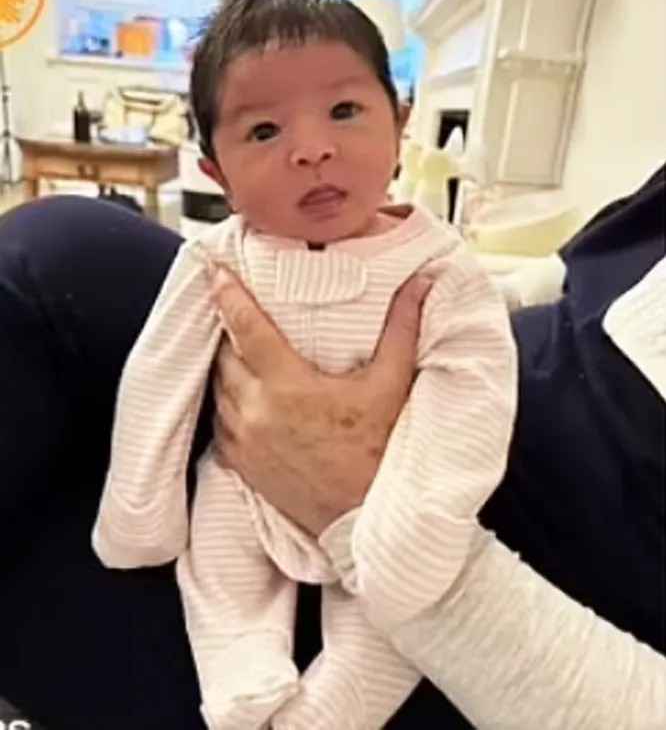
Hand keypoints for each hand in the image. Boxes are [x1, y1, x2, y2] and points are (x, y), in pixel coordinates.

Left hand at [212, 267, 431, 535]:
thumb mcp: (391, 387)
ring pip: (218, 388)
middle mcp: (257, 411)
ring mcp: (245, 440)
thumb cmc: (378, 454)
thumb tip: (418, 285)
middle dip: (228, 329)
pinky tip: (244, 396)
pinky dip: (227, 401)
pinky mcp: (242, 465)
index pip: (246, 327)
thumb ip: (401, 330)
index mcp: (289, 386)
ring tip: (240, 349)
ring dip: (226, 365)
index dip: (227, 292)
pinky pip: (220, 422)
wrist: (362, 521)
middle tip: (235, 309)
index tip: (213, 268)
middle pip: (225, 354)